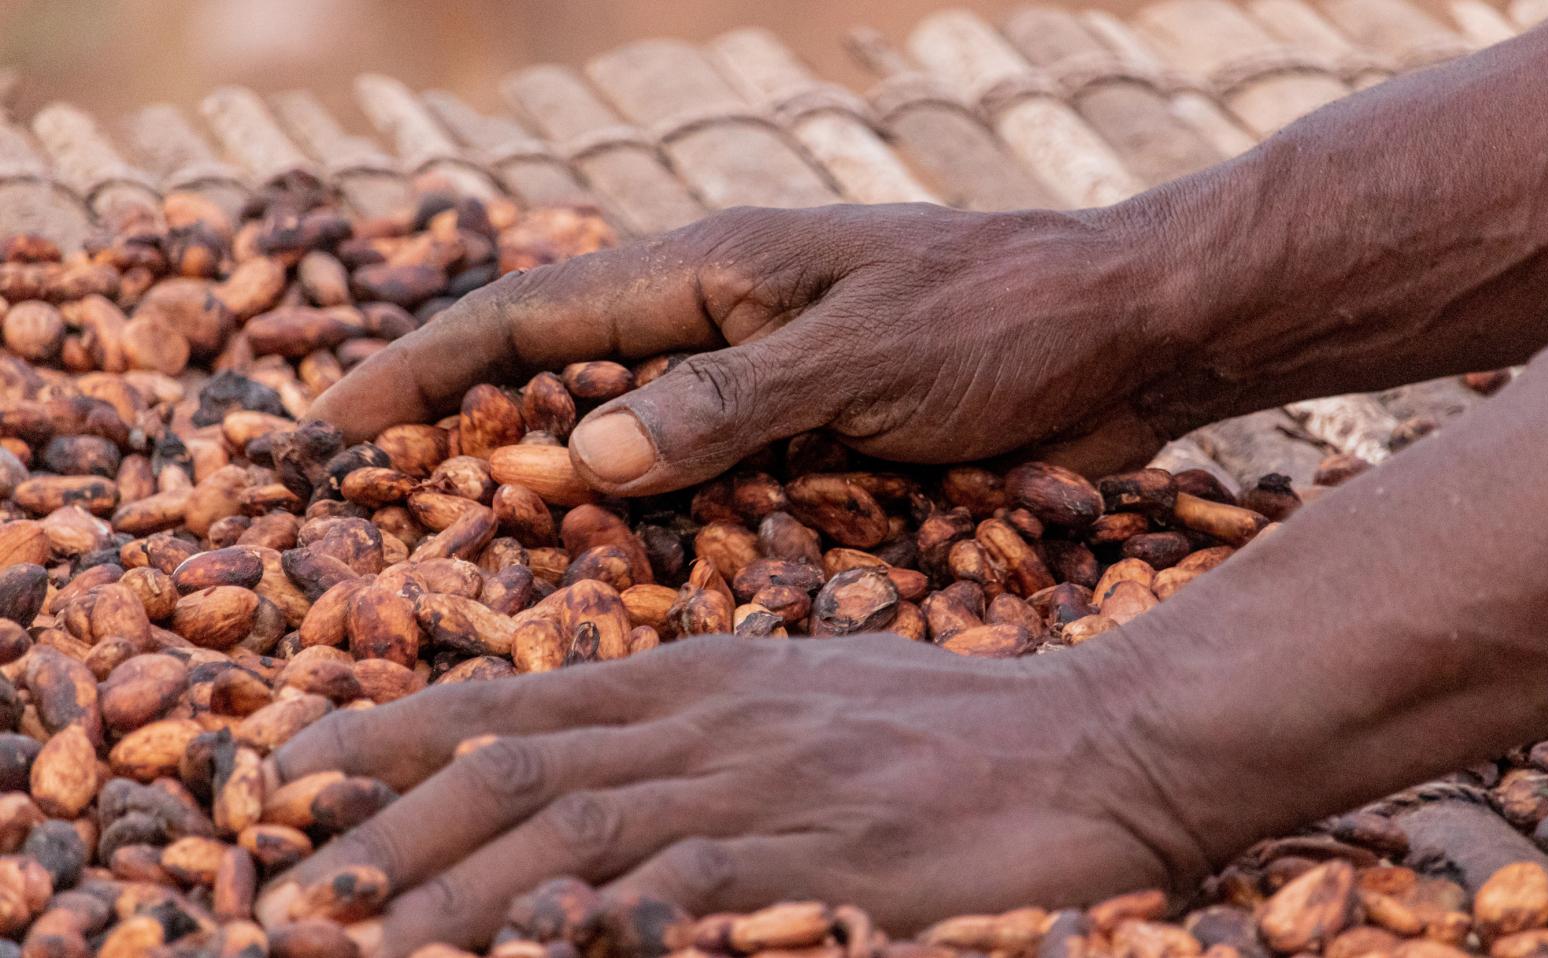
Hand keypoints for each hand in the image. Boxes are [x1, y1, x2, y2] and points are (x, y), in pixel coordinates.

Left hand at [256, 635, 1198, 954]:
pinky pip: (685, 888)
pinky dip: (597, 918)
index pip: (518, 699)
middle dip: (385, 830)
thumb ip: (705, 733)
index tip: (294, 773)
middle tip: (281, 883)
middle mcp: (714, 718)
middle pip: (514, 767)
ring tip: (352, 936)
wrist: (1098, 740)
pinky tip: (539, 943)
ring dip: (447, 890)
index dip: (394, 738)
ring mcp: (766, 785)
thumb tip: (605, 787)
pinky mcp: (826, 857)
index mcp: (704, 673)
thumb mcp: (810, 703)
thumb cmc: (955, 728)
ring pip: (569, 830)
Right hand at [306, 203, 1216, 494]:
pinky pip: (713, 489)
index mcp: (712, 275)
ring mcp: (766, 386)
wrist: (1125, 337)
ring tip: (475, 559)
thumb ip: (726, 408)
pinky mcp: (814, 440)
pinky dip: (663, 527)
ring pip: (632, 447)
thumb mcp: (861, 357)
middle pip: (563, 384)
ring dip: (562, 494)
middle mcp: (721, 328)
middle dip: (470, 437)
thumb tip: (584, 462)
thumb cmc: (1005, 322)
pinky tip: (626, 578)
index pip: (533, 321)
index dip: (425, 369)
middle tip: (371, 510)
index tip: (330, 421)